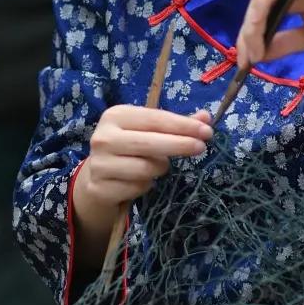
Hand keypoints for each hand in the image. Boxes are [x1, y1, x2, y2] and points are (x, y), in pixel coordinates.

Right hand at [78, 104, 212, 209]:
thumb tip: (205, 118)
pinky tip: (141, 181)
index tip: (206, 131)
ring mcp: (99, 164)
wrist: (96, 177)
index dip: (183, 125)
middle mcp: (104, 138)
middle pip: (150, 143)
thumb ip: (175, 125)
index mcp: (115, 116)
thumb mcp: (148, 131)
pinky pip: (138, 187)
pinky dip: (146, 185)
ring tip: (157, 166)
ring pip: (146, 168)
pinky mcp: (100, 188)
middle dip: (180, 145)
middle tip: (201, 148)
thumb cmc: (128, 149)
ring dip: (160, 169)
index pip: (155, 119)